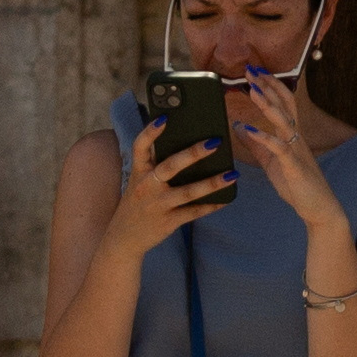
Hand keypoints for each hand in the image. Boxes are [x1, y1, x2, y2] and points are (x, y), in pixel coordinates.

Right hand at [110, 118, 233, 253]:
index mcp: (139, 172)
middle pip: (170, 166)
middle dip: (193, 154)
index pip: (140, 147)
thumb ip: (155, 165)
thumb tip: (187, 146)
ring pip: (187, 192)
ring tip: (232, 174)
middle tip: (215, 142)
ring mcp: (158, 205)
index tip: (164, 118)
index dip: (150, 132)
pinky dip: (211, 206)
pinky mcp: (168, 222)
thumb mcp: (139, 182)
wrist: (124, 238)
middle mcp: (146, 187)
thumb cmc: (138, 202)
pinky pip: (193, 212)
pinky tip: (226, 199)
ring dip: (212, 183)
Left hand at [221, 70, 354, 248]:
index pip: (283, 103)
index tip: (255, 71)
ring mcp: (296, 150)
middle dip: (268, 86)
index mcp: (291, 135)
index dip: (270, 85)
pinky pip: (278, 148)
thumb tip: (240, 127)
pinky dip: (263, 137)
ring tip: (252, 90)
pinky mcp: (294, 166)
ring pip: (283, 121)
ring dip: (267, 104)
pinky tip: (248, 129)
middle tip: (252, 69)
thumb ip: (257, 144)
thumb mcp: (271, 162)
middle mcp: (296, 138)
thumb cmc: (297, 185)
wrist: (318, 208)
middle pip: (284, 105)